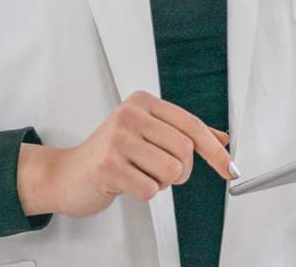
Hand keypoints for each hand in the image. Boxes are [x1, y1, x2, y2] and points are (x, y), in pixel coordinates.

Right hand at [17, 91, 234, 218]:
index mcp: (143, 102)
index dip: (215, 152)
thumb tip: (222, 139)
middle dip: (180, 171)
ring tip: (139, 175)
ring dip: (160, 182)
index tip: (230, 169)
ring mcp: (118, 138)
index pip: (192, 125)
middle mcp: (130, 115)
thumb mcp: (147, 135)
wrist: (65, 175)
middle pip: (185, 150)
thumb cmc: (109, 155)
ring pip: (171, 171)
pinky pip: (150, 189)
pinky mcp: (108, 165)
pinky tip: (126, 183)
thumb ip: (183, 134)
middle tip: (159, 173)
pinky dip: (144, 193)